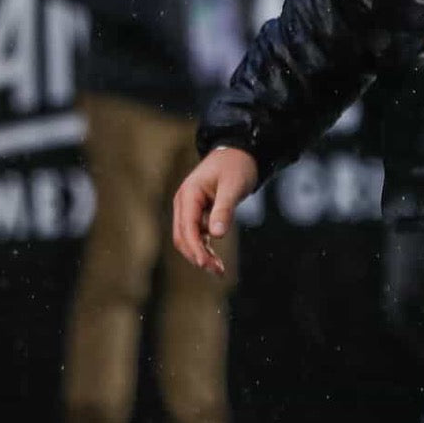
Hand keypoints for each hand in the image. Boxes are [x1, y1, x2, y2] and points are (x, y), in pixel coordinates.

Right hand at [172, 147, 257, 276]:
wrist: (239, 151)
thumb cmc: (237, 165)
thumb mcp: (233, 186)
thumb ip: (224, 209)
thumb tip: (216, 235)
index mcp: (188, 194)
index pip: (187, 228)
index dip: (195, 248)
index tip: (206, 264)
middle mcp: (183, 202)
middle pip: (183, 237)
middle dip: (198, 255)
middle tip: (217, 271)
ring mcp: (188, 207)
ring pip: (188, 238)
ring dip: (200, 253)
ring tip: (218, 268)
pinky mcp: (197, 211)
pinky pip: (196, 233)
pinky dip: (203, 246)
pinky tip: (215, 257)